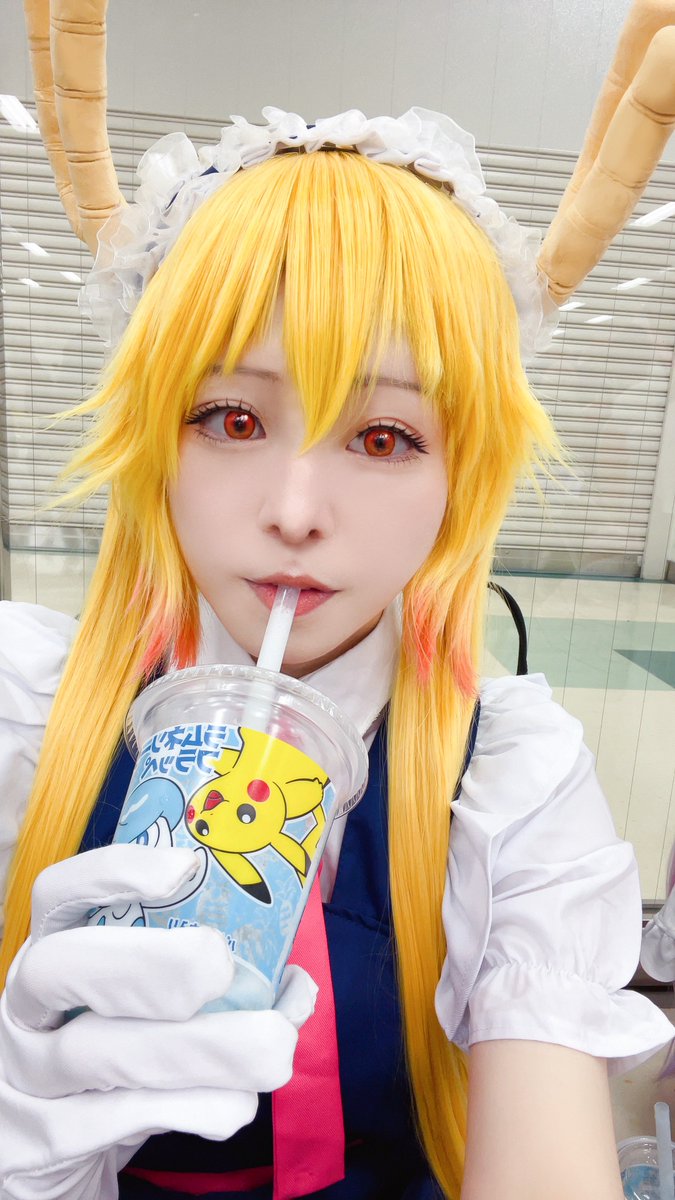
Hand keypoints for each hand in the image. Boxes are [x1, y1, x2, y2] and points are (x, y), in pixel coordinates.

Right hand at [0, 844, 316, 1199]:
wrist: (58, 1141)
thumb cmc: (113, 1047)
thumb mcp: (133, 998)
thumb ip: (197, 972)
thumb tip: (291, 977)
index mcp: (51, 947)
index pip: (60, 893)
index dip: (116, 873)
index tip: (186, 867)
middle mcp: (28, 1004)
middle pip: (61, 967)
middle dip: (147, 961)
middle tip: (219, 966)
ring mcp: (30, 1075)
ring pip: (99, 1053)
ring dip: (200, 1047)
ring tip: (272, 1044)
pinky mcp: (50, 1139)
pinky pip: (121, 1118)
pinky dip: (191, 1106)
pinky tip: (237, 1100)